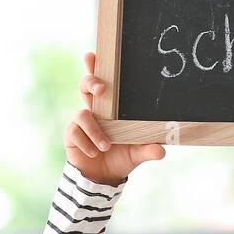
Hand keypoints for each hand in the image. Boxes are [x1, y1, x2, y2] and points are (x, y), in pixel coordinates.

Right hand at [65, 51, 165, 185]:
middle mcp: (94, 110)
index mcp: (110, 109)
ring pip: (81, 113)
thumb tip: (161, 151)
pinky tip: (94, 153)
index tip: (92, 55)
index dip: (96, 67)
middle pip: (85, 86)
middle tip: (101, 89)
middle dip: (90, 82)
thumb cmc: (121, 158)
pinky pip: (75, 133)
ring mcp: (80, 122)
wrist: (103, 178)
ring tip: (105, 147)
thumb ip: (148, 150)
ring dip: (95, 130)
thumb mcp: (137, 153)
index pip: (103, 83)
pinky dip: (87, 144)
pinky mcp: (71, 135)